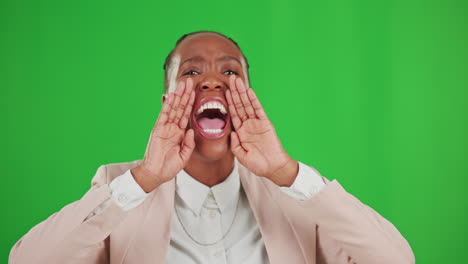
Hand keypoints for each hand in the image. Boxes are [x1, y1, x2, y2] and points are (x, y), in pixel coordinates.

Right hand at [132, 78, 195, 192]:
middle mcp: (172, 128)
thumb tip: (191, 130)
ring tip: (183, 84)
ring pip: (173, 108)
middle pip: (180, 108)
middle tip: (190, 81)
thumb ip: (189, 144)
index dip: (191, 104)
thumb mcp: (184, 157)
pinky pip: (164, 115)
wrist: (156, 175)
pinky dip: (168, 105)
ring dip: (178, 96)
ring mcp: (164, 128)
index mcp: (179, 134)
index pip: (186, 115)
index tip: (195, 92)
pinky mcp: (158, 130)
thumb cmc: (169, 167)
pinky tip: (172, 96)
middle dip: (185, 94)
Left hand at [225, 76, 297, 186]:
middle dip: (234, 92)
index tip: (224, 92)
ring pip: (247, 105)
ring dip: (242, 92)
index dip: (228, 103)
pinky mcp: (266, 123)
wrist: (273, 168)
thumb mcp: (241, 156)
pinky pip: (258, 110)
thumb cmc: (258, 165)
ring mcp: (257, 123)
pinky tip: (249, 91)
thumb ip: (234, 145)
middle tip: (230, 79)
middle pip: (239, 105)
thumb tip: (232, 132)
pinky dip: (254, 100)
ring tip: (237, 81)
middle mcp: (248, 125)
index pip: (233, 114)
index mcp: (241, 132)